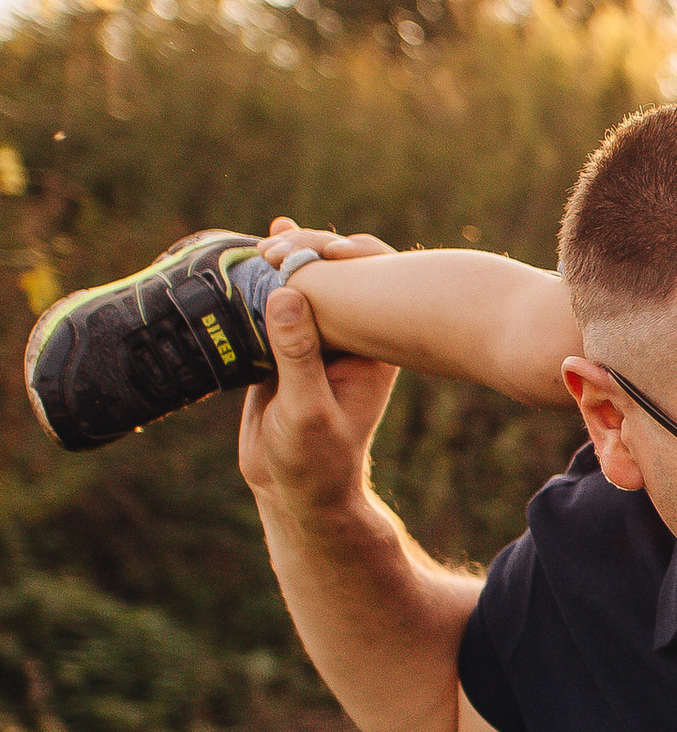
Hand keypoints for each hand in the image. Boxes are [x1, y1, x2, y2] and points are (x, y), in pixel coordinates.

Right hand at [237, 222, 398, 513]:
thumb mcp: (305, 409)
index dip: (349, 255)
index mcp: (375, 346)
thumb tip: (287, 293)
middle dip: (311, 249)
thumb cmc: (313, 460)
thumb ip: (297, 354)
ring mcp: (320, 337)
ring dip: (283, 261)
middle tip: (277, 243)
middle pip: (340, 274)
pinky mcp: (286, 343)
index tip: (313, 250)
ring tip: (261, 245)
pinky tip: (245, 256)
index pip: (376, 283)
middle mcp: (353, 335)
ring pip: (306, 285)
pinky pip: (274, 303)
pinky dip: (260, 282)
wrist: (291, 488)